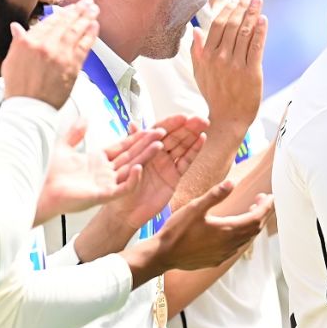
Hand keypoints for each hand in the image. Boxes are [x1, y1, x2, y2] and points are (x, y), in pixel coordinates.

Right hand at [1, 0, 98, 106]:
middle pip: (65, 23)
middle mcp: (45, 45)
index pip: (48, 22)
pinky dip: (90, 34)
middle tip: (86, 2)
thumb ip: (17, 42)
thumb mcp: (10, 61)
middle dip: (77, 10)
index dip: (61, 14)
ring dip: (86, 17)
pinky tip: (94, 25)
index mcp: (28, 42)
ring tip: (94, 9)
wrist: (29, 108)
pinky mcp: (72, 66)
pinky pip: (84, 45)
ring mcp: (60, 55)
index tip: (68, 8)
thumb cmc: (18, 87)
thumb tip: (16, 27)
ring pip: (76, 31)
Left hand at [33, 119, 164, 223]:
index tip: (151, 128)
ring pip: (131, 169)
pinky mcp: (103, 195)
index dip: (136, 137)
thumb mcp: (64, 147)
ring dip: (145, 158)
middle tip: (162, 133)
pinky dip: (132, 179)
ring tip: (159, 146)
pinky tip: (139, 168)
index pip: (122, 147)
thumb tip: (83, 118)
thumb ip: (75, 133)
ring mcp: (106, 184)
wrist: (39, 192)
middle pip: (131, 155)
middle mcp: (105, 173)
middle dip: (147, 144)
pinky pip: (123, 187)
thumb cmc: (48, 174)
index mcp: (97, 161)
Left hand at [101, 115, 206, 230]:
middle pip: (174, 136)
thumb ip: (133, 142)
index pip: (161, 130)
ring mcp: (167, 164)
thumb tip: (132, 123)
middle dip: (187, 127)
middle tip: (200, 118)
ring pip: (182, 146)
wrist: (127, 211)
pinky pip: (185, 161)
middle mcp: (157, 153)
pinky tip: (202, 139)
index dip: (172, 123)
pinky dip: (194, 150)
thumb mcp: (125, 163)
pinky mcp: (174, 176)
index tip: (184, 116)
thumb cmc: (122, 186)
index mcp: (145, 147)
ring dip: (193, 135)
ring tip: (204, 124)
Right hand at [154, 181, 273, 271]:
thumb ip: (215, 195)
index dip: (266, 206)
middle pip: (255, 229)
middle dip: (261, 213)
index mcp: (228, 230)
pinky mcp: (216, 260)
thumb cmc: (177, 230)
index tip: (270, 196)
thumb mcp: (195, 207)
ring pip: (246, 239)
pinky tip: (235, 228)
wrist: (163, 255)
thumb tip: (233, 182)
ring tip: (251, 209)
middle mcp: (230, 245)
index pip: (256, 218)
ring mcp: (224, 254)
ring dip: (252, 224)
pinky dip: (242, 235)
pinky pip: (237, 247)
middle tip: (262, 199)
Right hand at [191, 0, 266, 133]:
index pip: (217, 26)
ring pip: (245, 33)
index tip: (235, 1)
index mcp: (207, 56)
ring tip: (258, 2)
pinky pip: (257, 47)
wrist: (227, 119)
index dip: (227, 10)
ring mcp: (236, 65)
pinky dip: (261, 31)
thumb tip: (195, 31)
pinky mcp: (252, 72)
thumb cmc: (214, 95)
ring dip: (253, 14)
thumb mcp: (199, 73)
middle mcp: (220, 58)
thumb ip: (196, 52)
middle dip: (243, 7)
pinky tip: (264, 20)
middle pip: (233, 25)